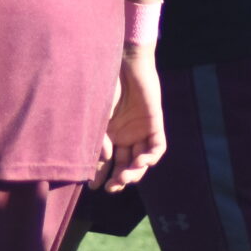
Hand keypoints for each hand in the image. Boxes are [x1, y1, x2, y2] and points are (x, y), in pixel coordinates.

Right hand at [93, 47, 165, 192]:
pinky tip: (141, 161)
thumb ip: (100, 138)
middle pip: (123, 164)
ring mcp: (139, 130)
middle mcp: (123, 134)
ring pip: (140, 160)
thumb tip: (105, 159)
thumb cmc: (104, 85)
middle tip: (112, 188)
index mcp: (107, 133)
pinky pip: (157, 147)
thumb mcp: (97, 115)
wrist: (121, 62)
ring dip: (134, 172)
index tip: (93, 186)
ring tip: (125, 178)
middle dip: (118, 178)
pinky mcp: (154, 123)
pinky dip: (150, 157)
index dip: (99, 174)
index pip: (105, 160)